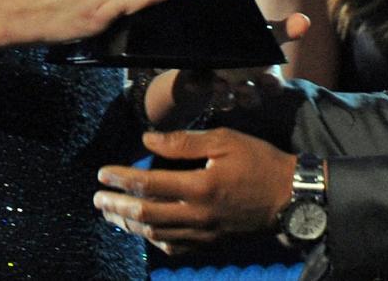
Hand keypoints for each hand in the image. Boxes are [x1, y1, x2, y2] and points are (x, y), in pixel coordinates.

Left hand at [94, 128, 294, 254]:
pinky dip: (154, 239)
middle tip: (97, 199)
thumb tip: (147, 141)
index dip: (121, 178)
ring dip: (129, 223)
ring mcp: (203, 234)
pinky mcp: (210, 243)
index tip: (102, 173)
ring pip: (155, 234)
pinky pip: (174, 247)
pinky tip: (145, 230)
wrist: (290, 197)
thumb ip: (183, 142)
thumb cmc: (259, 162)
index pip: (148, 184)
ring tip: (111, 214)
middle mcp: (197, 215)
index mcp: (200, 186)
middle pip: (144, 214)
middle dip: (116, 206)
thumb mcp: (225, 140)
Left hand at [145, 12, 310, 124]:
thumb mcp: (268, 33)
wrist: (222, 41)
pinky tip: (192, 81)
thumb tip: (305, 20)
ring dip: (223, 94)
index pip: (274, 86)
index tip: (267, 76)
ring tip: (218, 83)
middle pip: (250, 98)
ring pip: (226, 99)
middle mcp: (246, 85)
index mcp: (264, 74)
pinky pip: (200, 88)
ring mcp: (225, 86)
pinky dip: (197, 85)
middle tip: (242, 85)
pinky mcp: (203, 82)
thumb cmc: (253, 41)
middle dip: (247, 94)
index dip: (272, 84)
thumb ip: (285, 29)